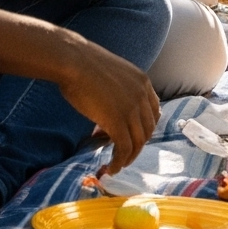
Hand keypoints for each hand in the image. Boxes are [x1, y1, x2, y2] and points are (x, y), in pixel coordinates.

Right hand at [56, 44, 161, 173]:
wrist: (74, 61)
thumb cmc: (83, 64)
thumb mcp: (112, 75)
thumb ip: (118, 91)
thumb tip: (109, 108)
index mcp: (143, 83)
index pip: (154, 112)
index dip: (144, 128)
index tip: (132, 136)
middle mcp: (142, 96)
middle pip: (148, 129)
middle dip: (137, 144)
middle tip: (123, 153)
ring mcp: (132, 109)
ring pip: (138, 141)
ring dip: (129, 157)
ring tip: (118, 165)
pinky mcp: (117, 121)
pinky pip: (124, 147)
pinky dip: (120, 160)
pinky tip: (112, 167)